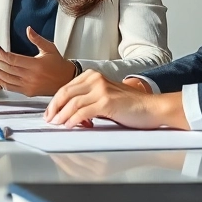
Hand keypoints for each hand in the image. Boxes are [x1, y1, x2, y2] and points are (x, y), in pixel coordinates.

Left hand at [0, 27, 75, 96]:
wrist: (66, 81)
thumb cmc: (58, 64)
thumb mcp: (50, 48)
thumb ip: (37, 39)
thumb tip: (28, 29)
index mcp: (36, 65)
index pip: (12, 59)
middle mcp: (30, 77)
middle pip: (5, 69)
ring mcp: (28, 86)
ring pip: (5, 78)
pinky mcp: (27, 92)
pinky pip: (9, 86)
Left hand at [44, 70, 187, 128]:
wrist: (152, 108)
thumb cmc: (131, 106)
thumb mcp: (105, 98)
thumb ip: (88, 101)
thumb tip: (69, 114)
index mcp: (93, 76)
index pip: (67, 87)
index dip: (55, 101)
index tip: (50, 112)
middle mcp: (95, 79)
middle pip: (65, 93)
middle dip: (54, 108)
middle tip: (49, 120)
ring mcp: (101, 89)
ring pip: (72, 103)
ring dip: (62, 116)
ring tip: (57, 124)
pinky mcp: (106, 102)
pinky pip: (83, 112)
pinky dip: (73, 120)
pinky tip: (70, 126)